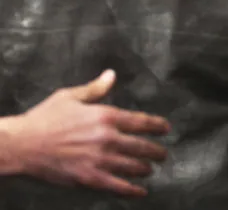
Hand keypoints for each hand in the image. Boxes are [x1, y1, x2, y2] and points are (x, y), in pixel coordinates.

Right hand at [10, 70, 169, 196]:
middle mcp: (107, 137)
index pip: (141, 121)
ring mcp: (100, 159)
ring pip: (133, 166)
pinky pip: (118, 186)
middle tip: (162, 154)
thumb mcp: (70, 97)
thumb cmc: (44, 119)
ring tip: (150, 169)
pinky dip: (132, 189)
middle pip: (142, 146)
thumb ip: (95, 88)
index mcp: (105, 116)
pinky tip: (141, 191)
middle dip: (156, 151)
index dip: (158, 126)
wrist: (22, 144)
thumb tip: (111, 75)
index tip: (166, 128)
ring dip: (145, 169)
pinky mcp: (89, 178)